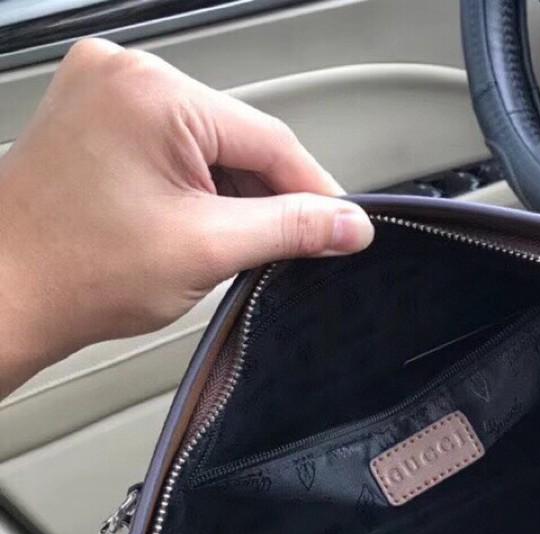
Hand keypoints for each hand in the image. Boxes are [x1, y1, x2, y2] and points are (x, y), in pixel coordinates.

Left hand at [0, 38, 373, 396]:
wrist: (6, 294)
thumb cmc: (77, 271)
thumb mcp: (209, 249)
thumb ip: (291, 229)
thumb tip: (348, 224)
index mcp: (154, 93)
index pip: (270, 139)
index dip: (317, 190)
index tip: (344, 225)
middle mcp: (126, 75)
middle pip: (240, 138)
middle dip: (271, 195)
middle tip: (292, 247)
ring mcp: (106, 92)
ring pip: (210, 143)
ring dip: (234, 193)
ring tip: (225, 243)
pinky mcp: (97, 115)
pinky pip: (175, 143)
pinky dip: (199, 184)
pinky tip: (196, 223)